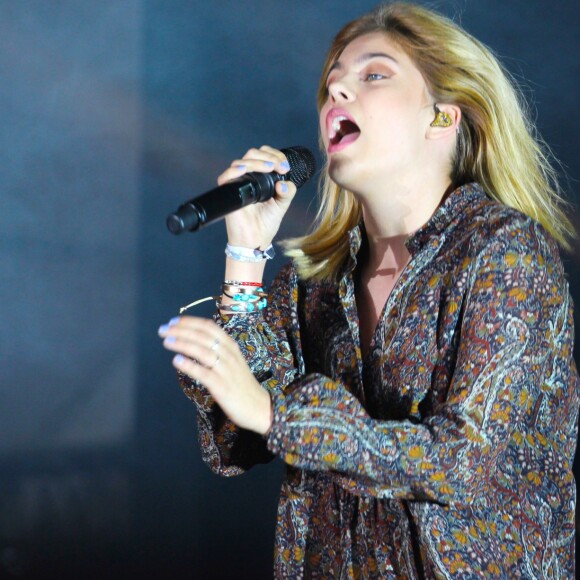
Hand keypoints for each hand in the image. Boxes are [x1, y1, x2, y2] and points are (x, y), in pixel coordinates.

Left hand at [158, 316, 272, 435]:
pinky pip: (204, 373)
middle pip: (203, 336)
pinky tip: (177, 361)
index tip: (172, 321)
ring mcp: (226, 370)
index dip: (189, 322)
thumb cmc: (241, 383)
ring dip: (183, 344)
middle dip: (181, 331)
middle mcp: (229, 354)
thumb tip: (194, 340)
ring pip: (203, 351)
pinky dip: (189, 366)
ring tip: (167, 341)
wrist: (258, 406)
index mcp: (231, 346)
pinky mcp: (222, 386)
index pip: (209, 327)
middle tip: (163, 330)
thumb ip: (217, 349)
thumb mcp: (232, 360)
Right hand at [218, 145, 297, 248]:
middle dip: (268, 156)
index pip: (264, 155)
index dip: (275, 155)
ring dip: (256, 162)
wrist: (255, 239)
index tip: (285, 166)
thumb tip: (284, 182)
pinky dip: (234, 171)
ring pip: (241, 162)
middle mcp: (248, 177)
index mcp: (261, 177)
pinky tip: (244, 170)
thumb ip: (288, 192)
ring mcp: (237, 183)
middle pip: (252, 154)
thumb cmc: (266, 223)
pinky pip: (226, 176)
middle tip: (280, 167)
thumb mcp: (282, 205)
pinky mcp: (228, 192)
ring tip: (270, 168)